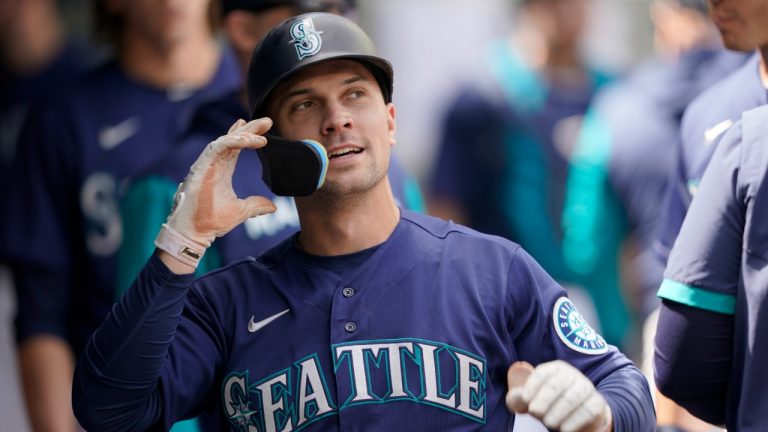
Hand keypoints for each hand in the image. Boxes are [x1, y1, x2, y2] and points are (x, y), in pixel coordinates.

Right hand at [165, 118, 277, 245]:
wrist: (195, 232)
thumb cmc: (212, 221)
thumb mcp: (242, 211)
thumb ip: (256, 205)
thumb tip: (272, 207)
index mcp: (223, 170)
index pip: (236, 147)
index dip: (249, 137)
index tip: (265, 132)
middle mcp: (215, 164)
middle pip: (232, 139)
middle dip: (250, 128)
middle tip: (267, 121)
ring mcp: (207, 164)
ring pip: (225, 140)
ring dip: (243, 134)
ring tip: (260, 134)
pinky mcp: (201, 167)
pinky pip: (217, 147)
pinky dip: (232, 141)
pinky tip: (246, 140)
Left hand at [506, 360, 611, 431]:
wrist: (579, 412)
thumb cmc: (549, 403)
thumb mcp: (533, 397)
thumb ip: (519, 397)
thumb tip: (517, 399)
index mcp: (554, 369)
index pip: (542, 374)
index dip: (532, 386)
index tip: (525, 400)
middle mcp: (571, 374)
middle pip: (556, 385)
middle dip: (544, 400)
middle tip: (535, 412)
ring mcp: (586, 387)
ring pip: (572, 398)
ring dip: (558, 412)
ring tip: (549, 423)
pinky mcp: (596, 402)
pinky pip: (586, 411)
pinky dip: (574, 421)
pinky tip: (564, 428)